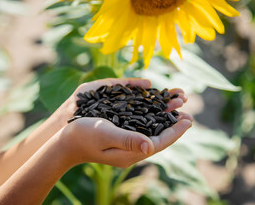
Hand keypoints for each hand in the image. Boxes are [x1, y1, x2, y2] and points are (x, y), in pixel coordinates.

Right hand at [56, 78, 191, 167]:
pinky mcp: (120, 136)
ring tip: (175, 103)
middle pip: (159, 135)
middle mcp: (132, 149)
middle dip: (173, 121)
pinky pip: (141, 127)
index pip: (160, 142)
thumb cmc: (82, 135)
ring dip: (164, 117)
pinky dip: (151, 116)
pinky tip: (155, 107)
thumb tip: (151, 145)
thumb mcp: (104, 133)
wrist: (65, 140)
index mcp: (131, 152)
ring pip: (151, 130)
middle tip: (186, 106)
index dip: (176, 131)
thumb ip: (127, 139)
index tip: (189, 119)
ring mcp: (126, 143)